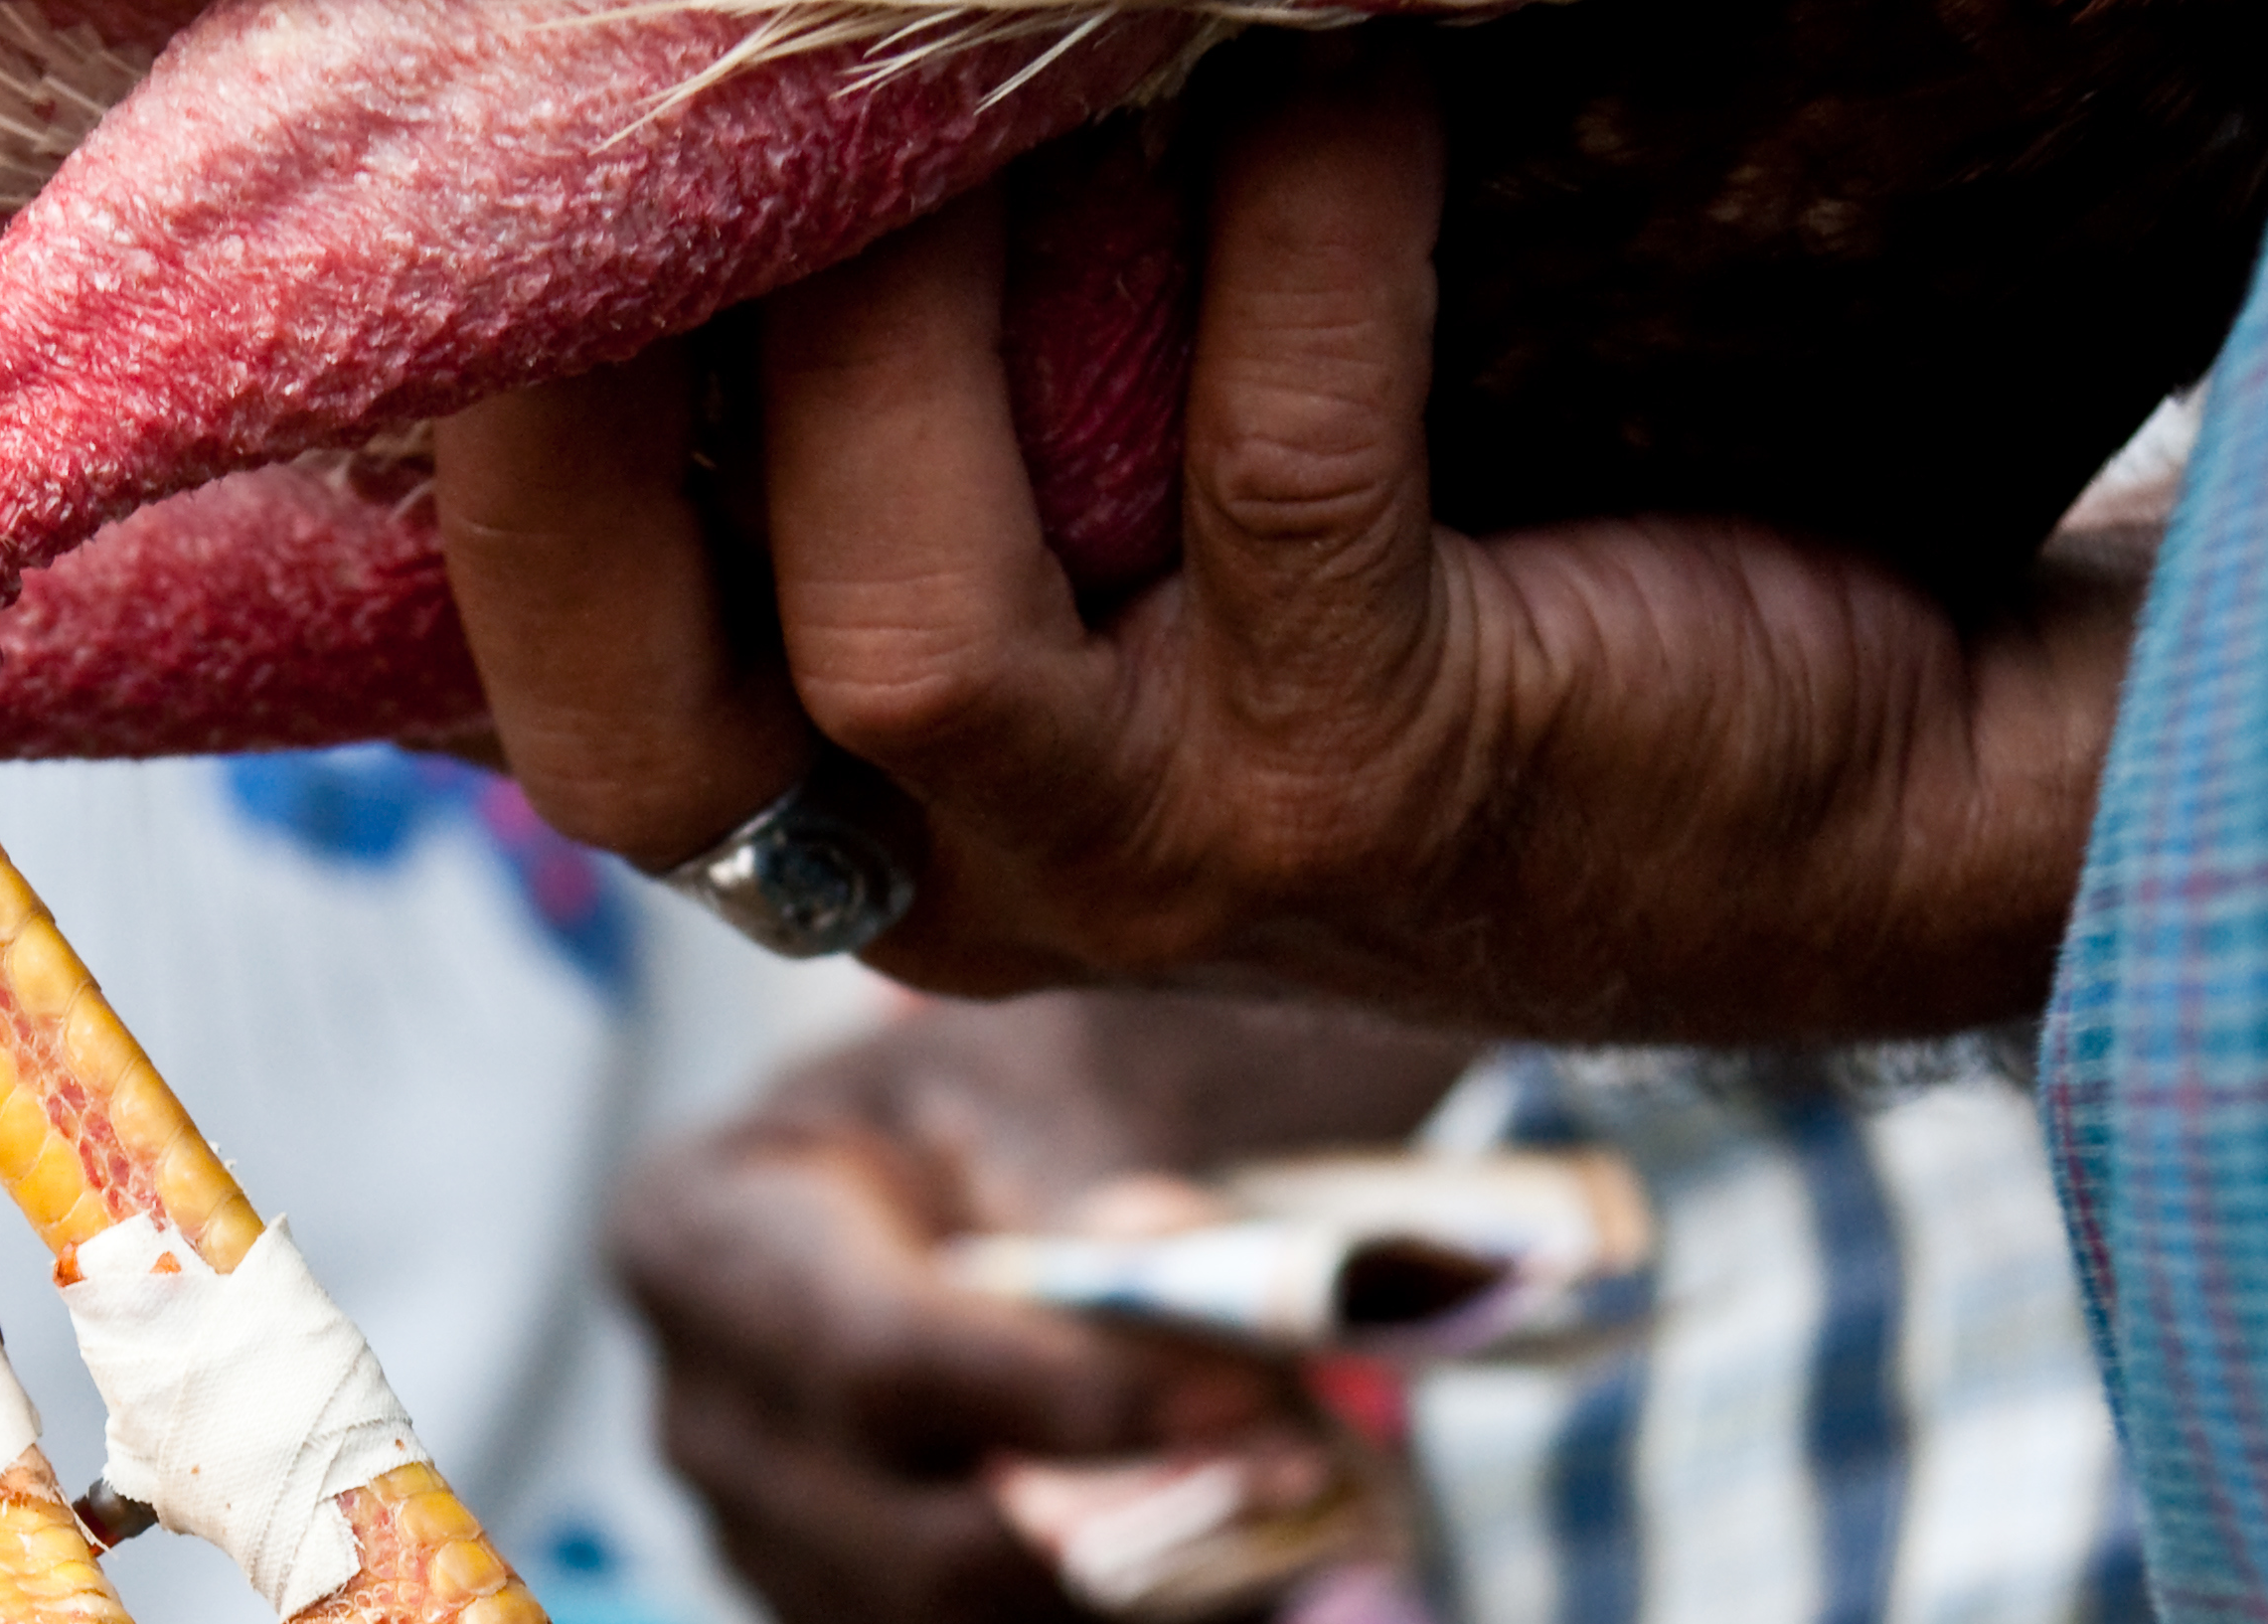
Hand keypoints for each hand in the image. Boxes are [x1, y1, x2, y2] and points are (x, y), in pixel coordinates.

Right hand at [437, 47, 2145, 1042]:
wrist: (1813, 802)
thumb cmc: (1426, 609)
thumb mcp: (1108, 570)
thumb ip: (900, 461)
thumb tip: (739, 196)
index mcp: (857, 837)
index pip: (568, 721)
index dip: (470, 505)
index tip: (454, 252)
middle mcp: (962, 896)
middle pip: (642, 736)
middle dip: (577, 450)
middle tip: (625, 148)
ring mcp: (1160, 868)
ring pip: (907, 630)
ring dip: (903, 319)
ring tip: (975, 63)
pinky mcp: (1377, 781)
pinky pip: (1275, 463)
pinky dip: (1284, 228)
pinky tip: (1330, 71)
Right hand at [608, 995, 1460, 1623]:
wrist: (927, 1172)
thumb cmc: (968, 1105)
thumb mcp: (1016, 1077)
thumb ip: (1089, 1177)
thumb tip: (1184, 1272)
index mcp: (704, 1242)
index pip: (875, 1366)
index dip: (1068, 1405)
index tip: (1254, 1398)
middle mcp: (708, 1427)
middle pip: (918, 1558)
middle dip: (1145, 1549)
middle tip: (1328, 1487)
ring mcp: (769, 1559)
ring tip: (1331, 1564)